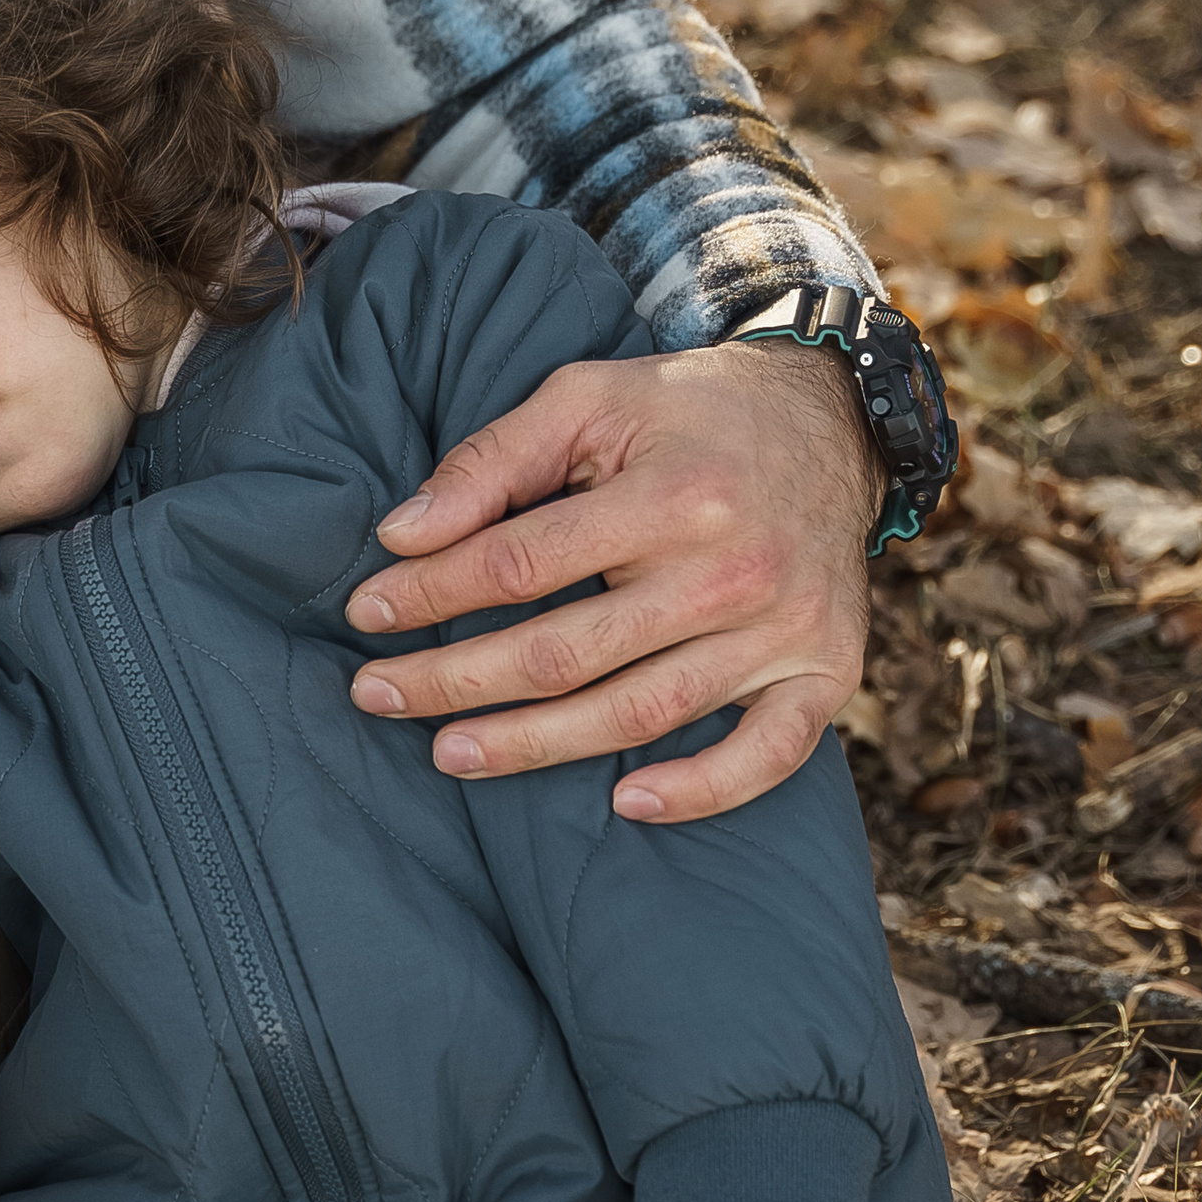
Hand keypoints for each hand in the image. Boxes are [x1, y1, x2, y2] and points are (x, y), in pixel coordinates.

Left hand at [344, 341, 878, 821]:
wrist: (833, 422)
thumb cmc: (689, 415)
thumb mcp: (589, 398)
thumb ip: (492, 460)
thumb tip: (399, 535)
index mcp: (673, 494)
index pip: (520, 564)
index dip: (430, 593)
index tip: (367, 613)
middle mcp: (732, 569)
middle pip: (564, 653)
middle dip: (453, 680)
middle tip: (376, 696)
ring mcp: (782, 630)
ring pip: (638, 713)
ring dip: (534, 747)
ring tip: (449, 754)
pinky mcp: (826, 672)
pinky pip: (767, 756)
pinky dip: (701, 791)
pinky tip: (627, 803)